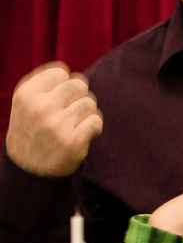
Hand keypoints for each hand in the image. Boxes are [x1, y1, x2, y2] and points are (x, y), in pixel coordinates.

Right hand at [5, 62, 102, 176]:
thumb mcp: (26, 105)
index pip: (61, 72)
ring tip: (76, 124)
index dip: (66, 84)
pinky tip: (85, 134)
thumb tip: (70, 73)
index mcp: (26, 94)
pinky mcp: (73, 141)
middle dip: (80, 97)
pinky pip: (96, 121)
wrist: (28, 170)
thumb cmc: (32, 132)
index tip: (62, 98)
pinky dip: (95, 127)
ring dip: (88, 113)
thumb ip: (44, 87)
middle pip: (79, 85)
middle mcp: (40, 107)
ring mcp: (57, 124)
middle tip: (73, 111)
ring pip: (90, 103)